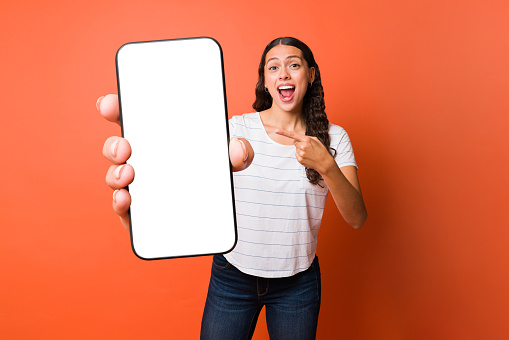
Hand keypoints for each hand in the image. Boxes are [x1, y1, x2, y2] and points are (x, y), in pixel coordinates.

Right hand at [97, 94, 253, 229]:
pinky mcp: (137, 211)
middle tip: (126, 147)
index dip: (114, 107)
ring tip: (129, 175)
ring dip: (116, 174)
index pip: (130, 117)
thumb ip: (239, 151)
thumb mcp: (227, 157)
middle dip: (115, 144)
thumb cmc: (210, 170)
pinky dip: (119, 202)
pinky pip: (122, 206)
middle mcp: (141, 159)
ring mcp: (137, 185)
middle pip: (117, 147)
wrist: (214, 209)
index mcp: (157, 137)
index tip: (109, 104)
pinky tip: (125, 199)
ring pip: (116, 176)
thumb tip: (238, 149)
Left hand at [275, 129, 333, 174]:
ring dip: (301, 150)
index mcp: (306, 139)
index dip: (283, 132)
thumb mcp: (315, 140)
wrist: (324, 162)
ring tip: (309, 153)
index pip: (293, 135)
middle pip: (295, 142)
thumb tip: (296, 139)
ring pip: (296, 149)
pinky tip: (308, 157)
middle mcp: (302, 146)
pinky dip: (301, 155)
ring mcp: (300, 154)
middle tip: (309, 147)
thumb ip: (305, 138)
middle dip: (300, 143)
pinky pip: (297, 154)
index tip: (276, 130)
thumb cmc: (320, 149)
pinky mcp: (300, 159)